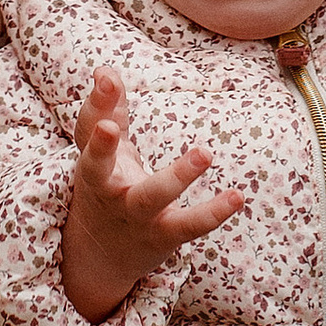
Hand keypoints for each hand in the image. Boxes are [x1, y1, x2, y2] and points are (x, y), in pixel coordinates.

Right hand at [60, 69, 245, 322]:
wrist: (100, 256)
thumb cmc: (105, 187)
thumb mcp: (103, 151)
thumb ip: (107, 109)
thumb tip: (105, 69)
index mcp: (91, 166)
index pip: (87, 131)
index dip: (97, 104)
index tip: (105, 78)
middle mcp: (106, 191)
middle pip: (97, 170)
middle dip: (102, 148)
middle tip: (110, 125)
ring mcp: (134, 216)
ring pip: (151, 196)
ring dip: (177, 176)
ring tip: (205, 152)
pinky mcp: (163, 235)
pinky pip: (189, 225)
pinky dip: (214, 213)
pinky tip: (238, 196)